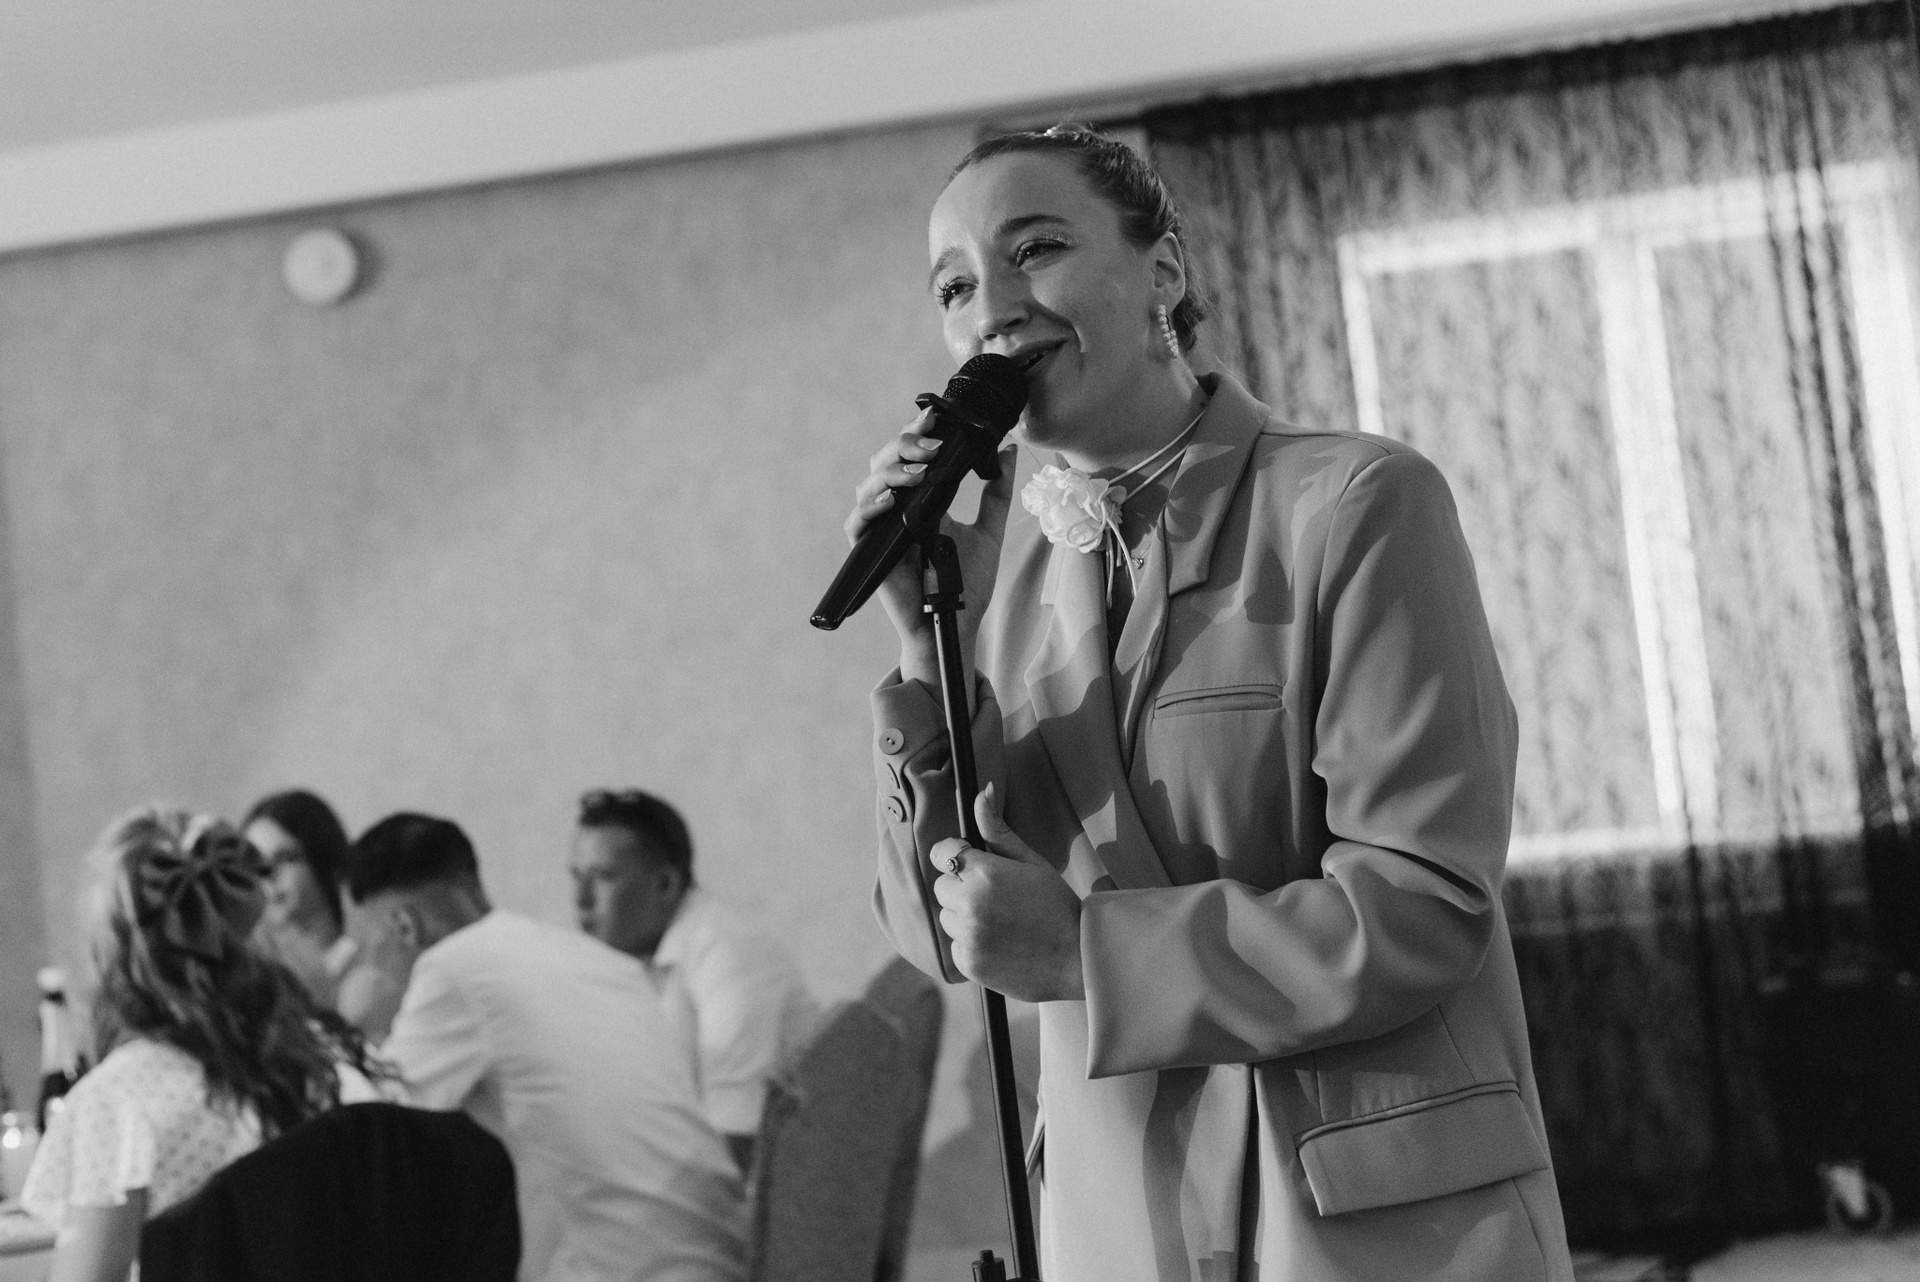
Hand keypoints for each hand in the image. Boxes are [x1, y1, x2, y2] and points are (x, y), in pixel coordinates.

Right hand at [844, 411, 1016, 682]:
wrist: (955, 622)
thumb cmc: (968, 582)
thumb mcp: (990, 530)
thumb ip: (998, 492)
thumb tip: (1007, 450)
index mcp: (921, 498)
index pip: (911, 455)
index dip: (917, 433)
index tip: (935, 418)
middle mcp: (897, 507)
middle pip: (885, 461)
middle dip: (906, 447)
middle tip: (933, 448)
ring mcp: (881, 528)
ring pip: (868, 485)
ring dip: (891, 473)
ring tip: (919, 473)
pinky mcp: (869, 552)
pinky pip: (857, 523)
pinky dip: (870, 508)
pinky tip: (890, 501)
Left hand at [931, 785, 1083, 1001]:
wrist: (1077, 956)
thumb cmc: (1056, 904)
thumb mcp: (1030, 861)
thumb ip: (998, 831)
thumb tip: (982, 792)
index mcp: (984, 872)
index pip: (942, 854)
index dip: (956, 858)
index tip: (972, 866)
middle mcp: (970, 902)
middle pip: (942, 886)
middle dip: (961, 889)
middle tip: (997, 899)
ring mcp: (967, 935)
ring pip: (947, 917)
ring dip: (964, 918)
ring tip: (1001, 922)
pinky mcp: (968, 962)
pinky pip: (955, 946)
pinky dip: (971, 946)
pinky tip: (1000, 943)